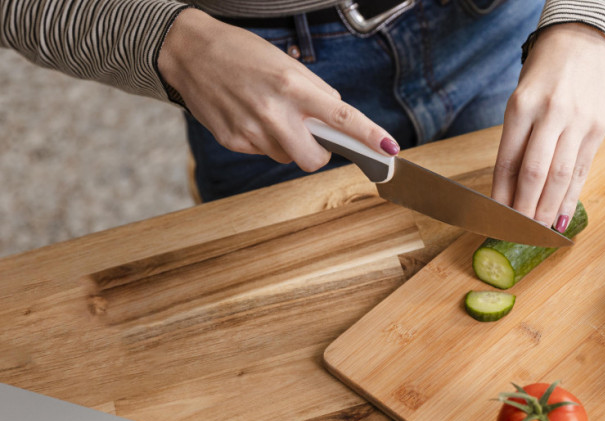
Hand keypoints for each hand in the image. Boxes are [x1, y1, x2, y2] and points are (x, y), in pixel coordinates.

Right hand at [157, 9, 398, 170]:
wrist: (189, 53)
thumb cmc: (241, 53)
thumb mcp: (286, 64)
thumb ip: (315, 93)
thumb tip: (337, 118)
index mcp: (293, 87)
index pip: (341, 118)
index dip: (369, 136)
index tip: (389, 149)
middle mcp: (273, 112)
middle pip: (314, 160)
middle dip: (318, 153)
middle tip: (311, 135)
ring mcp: (251, 131)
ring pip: (287, 157)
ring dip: (287, 143)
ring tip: (267, 113)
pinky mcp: (233, 141)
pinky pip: (262, 152)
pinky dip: (263, 140)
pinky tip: (248, 116)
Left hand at [492, 23, 604, 230]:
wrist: (581, 42)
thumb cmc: (543, 76)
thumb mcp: (520, 101)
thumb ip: (516, 143)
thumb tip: (509, 192)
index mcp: (522, 106)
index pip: (508, 162)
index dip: (501, 195)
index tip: (495, 218)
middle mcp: (551, 114)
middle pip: (535, 174)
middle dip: (525, 209)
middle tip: (517, 233)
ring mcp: (578, 121)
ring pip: (561, 177)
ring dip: (548, 210)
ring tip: (538, 230)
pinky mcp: (598, 129)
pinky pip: (582, 171)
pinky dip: (571, 198)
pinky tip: (562, 218)